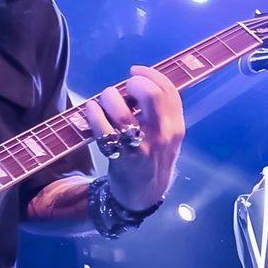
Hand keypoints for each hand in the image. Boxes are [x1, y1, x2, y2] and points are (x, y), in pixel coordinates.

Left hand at [84, 64, 184, 212]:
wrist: (143, 196)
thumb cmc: (151, 160)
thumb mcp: (166, 136)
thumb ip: (161, 112)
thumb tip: (139, 82)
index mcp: (176, 126)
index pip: (168, 90)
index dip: (149, 74)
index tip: (134, 71)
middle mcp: (162, 134)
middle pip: (151, 94)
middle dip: (133, 84)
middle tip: (123, 90)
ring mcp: (142, 147)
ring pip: (122, 111)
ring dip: (109, 98)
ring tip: (104, 101)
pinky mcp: (122, 157)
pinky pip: (104, 130)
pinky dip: (94, 114)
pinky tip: (92, 110)